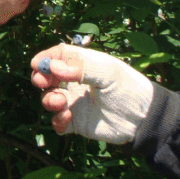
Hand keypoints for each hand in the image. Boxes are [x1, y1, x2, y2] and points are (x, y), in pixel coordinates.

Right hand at [30, 44, 152, 144]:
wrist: (142, 120)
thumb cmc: (128, 88)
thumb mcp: (107, 72)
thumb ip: (81, 67)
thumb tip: (53, 67)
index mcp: (83, 65)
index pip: (58, 56)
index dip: (46, 58)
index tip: (36, 64)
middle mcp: (75, 82)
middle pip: (48, 77)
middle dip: (41, 78)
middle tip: (42, 82)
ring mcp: (74, 102)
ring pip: (49, 99)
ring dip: (49, 99)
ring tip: (60, 102)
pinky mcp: (75, 123)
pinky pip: (58, 122)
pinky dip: (57, 120)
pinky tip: (67, 117)